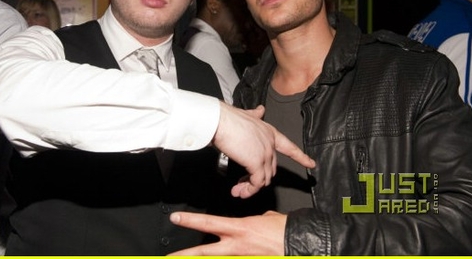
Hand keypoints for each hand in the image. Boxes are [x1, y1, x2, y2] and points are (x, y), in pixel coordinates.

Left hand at [168, 211, 285, 255]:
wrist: (303, 245)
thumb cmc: (287, 230)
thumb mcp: (268, 218)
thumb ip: (255, 221)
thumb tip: (254, 224)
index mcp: (241, 228)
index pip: (210, 222)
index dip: (191, 221)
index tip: (176, 218)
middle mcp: (238, 245)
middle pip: (205, 252)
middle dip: (185, 255)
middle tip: (168, 258)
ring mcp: (243, 258)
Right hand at [213, 102, 314, 197]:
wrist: (220, 121)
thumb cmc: (229, 118)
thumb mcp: (246, 115)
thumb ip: (255, 115)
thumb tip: (260, 110)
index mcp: (270, 132)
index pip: (289, 147)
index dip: (301, 157)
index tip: (311, 163)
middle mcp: (270, 144)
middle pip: (271, 168)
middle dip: (258, 179)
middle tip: (242, 184)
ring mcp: (265, 154)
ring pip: (264, 179)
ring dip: (251, 187)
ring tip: (238, 190)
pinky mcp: (256, 163)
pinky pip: (256, 183)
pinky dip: (249, 190)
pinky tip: (240, 191)